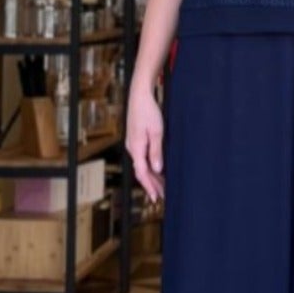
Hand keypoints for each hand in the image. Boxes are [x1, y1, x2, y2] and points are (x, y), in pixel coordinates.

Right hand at [126, 85, 164, 200]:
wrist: (139, 95)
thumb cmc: (148, 111)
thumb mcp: (156, 132)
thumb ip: (156, 151)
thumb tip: (157, 169)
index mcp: (136, 148)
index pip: (142, 173)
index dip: (149, 186)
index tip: (155, 197)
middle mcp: (132, 148)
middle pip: (141, 171)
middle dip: (151, 184)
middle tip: (161, 196)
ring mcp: (133, 143)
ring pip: (141, 165)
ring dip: (151, 176)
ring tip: (161, 186)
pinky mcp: (135, 139)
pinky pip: (141, 158)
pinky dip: (149, 166)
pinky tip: (156, 169)